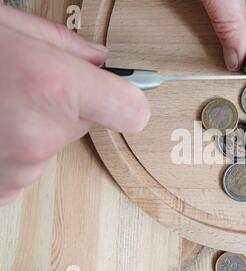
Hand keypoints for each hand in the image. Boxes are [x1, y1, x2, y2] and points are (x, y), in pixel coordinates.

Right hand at [0, 5, 149, 205]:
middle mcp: (40, 136)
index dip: (127, 100)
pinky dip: (11, 148)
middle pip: (88, 124)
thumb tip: (99, 60)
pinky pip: (26, 164)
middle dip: (66, 106)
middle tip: (22, 86)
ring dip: (33, 126)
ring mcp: (17, 169)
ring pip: (53, 144)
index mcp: (52, 87)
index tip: (120, 95)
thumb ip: (63, 44)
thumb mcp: (4, 25)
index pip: (131, 111)